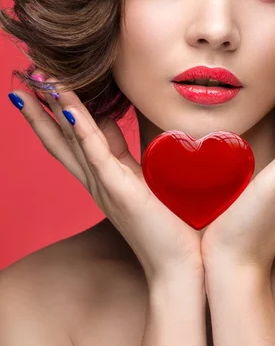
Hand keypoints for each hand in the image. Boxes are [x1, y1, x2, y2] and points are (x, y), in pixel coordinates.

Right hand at [12, 72, 203, 286]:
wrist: (178, 266)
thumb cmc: (165, 223)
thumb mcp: (140, 178)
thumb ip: (124, 152)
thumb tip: (110, 122)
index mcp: (100, 178)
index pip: (70, 139)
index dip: (53, 112)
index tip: (44, 85)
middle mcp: (95, 181)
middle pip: (59, 139)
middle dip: (40, 108)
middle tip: (25, 78)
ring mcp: (104, 185)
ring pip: (72, 140)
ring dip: (54, 109)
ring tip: (41, 81)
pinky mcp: (119, 190)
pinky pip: (95, 153)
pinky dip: (82, 129)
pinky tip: (69, 108)